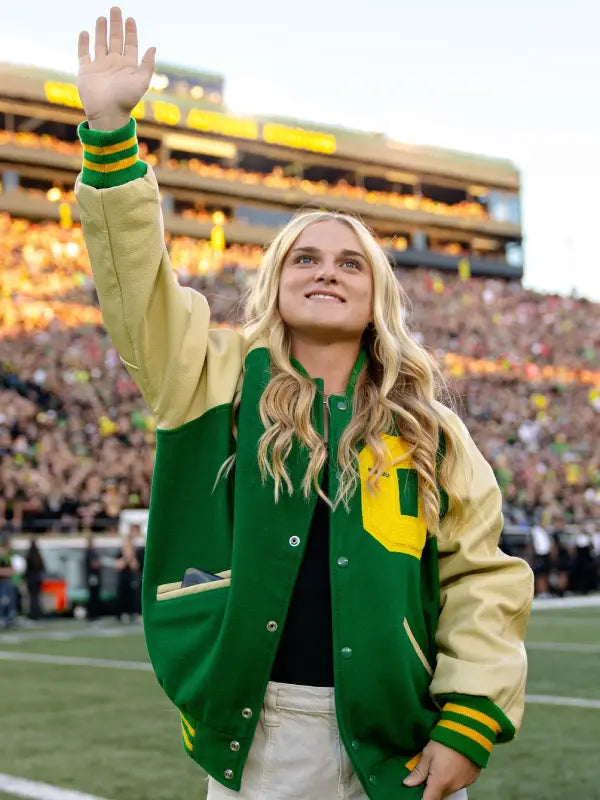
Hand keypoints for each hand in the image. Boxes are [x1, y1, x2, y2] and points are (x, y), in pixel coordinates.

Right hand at [77, 5, 155, 129]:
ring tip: (102, 17)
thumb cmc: (126, 99)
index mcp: (128, 66)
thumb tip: (153, 47)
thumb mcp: (142, 81)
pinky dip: (83, 43)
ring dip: (101, 31)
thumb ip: (148, 64)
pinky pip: (83, 53)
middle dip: (116, 25)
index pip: (130, 44)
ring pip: (100, 44)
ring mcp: (100, 67)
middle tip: (116, 9)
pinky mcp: (86, 71)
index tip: (130, 18)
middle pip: (115, 40)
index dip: (130, 32)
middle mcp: (114, 65)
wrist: (107, 113)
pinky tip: (85, 33)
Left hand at [403, 740, 479, 799]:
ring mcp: (464, 783)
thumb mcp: (427, 753)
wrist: (469, 730)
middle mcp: (453, 787)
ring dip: (443, 784)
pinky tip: (451, 766)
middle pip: (439, 795)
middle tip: (428, 774)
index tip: (418, 794)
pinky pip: (459, 784)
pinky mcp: (472, 778)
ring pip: (449, 790)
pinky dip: (454, 779)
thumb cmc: (445, 740)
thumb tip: (408, 783)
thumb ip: (418, 771)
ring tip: (440, 767)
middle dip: (432, 789)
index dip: (422, 799)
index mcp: (440, 782)